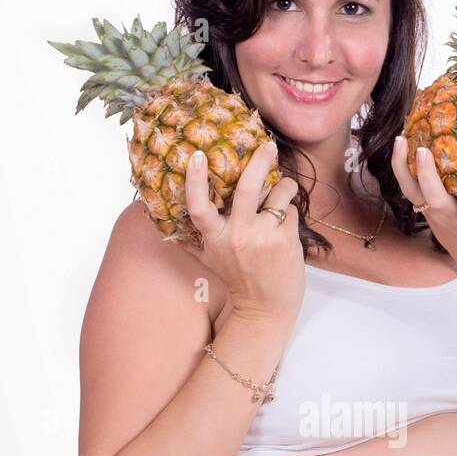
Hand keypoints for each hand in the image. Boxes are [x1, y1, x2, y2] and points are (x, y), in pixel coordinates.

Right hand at [184, 140, 303, 325]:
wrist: (265, 309)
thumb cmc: (239, 280)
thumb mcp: (212, 258)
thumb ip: (196, 237)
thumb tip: (164, 223)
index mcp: (215, 238)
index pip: (198, 206)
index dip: (195, 179)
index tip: (196, 155)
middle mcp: (237, 235)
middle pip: (247, 186)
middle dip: (260, 160)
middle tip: (267, 146)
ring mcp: (263, 237)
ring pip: (278, 192)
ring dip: (285, 186)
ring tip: (285, 189)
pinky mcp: (285, 240)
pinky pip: (292, 210)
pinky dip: (291, 211)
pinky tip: (287, 223)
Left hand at [391, 135, 456, 263]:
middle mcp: (456, 216)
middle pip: (437, 198)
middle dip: (429, 176)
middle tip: (424, 150)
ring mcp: (436, 212)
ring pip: (415, 192)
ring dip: (406, 168)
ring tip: (404, 138)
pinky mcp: (423, 207)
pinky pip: (407, 187)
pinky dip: (401, 166)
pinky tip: (401, 140)